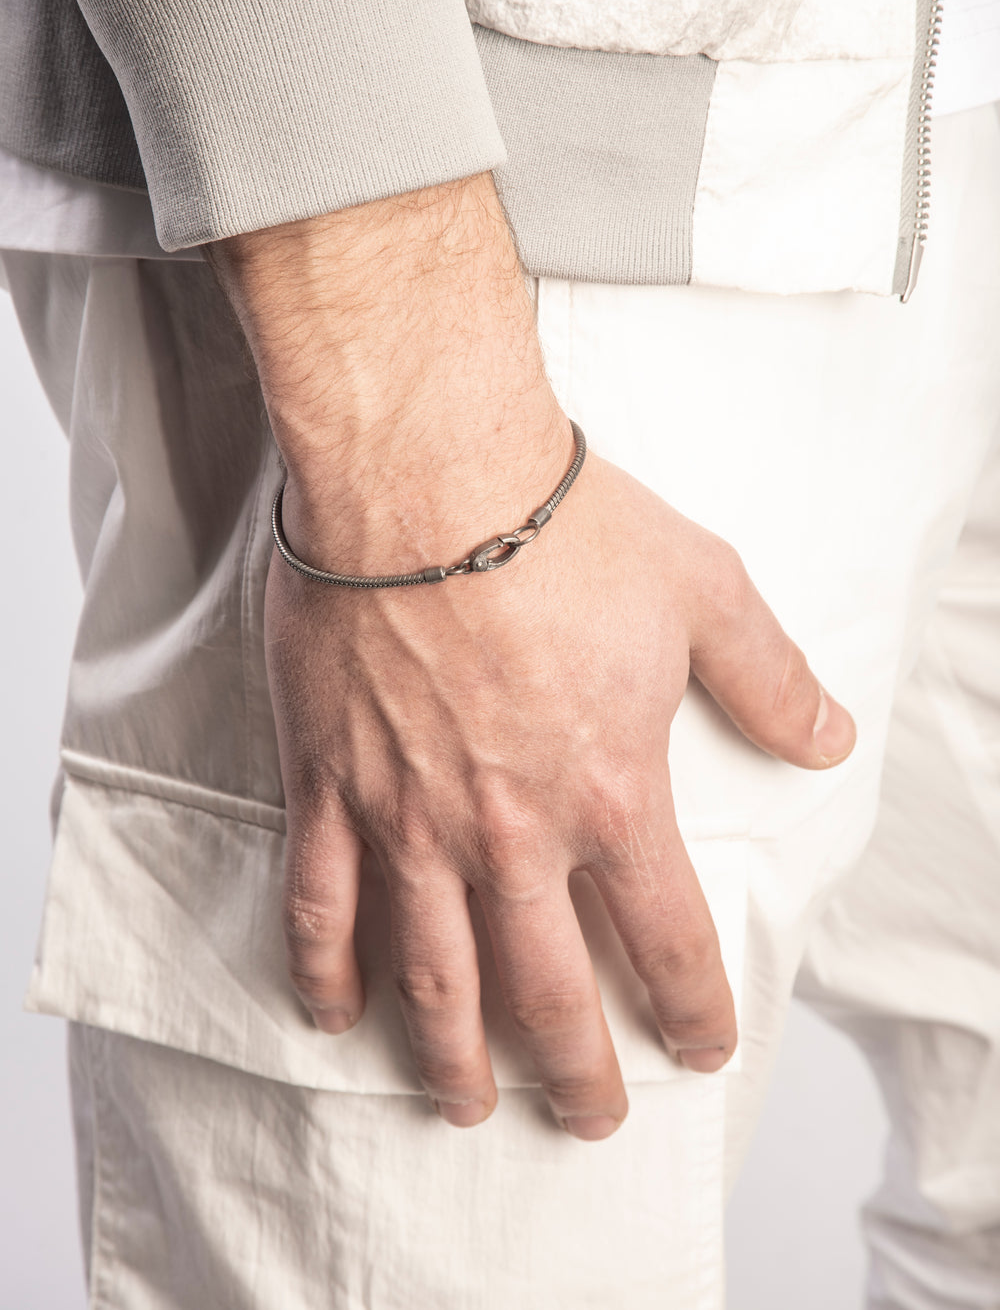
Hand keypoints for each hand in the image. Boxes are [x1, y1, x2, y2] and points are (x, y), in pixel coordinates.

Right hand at [205, 175, 855, 1140]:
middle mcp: (510, 834)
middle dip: (575, 1069)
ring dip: (455, 1057)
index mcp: (608, 794)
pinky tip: (337, 1014)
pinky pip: (323, 905)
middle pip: (547, 991)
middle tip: (587, 1115)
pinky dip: (329, 972)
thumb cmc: (559, 528)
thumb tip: (828, 738)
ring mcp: (412, 820)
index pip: (665, 939)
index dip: (688, 1010)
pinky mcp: (332, 787)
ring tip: (468, 1106)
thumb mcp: (703, 591)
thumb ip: (768, 676)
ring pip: (433, 977)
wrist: (425, 476)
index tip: (697, 1049)